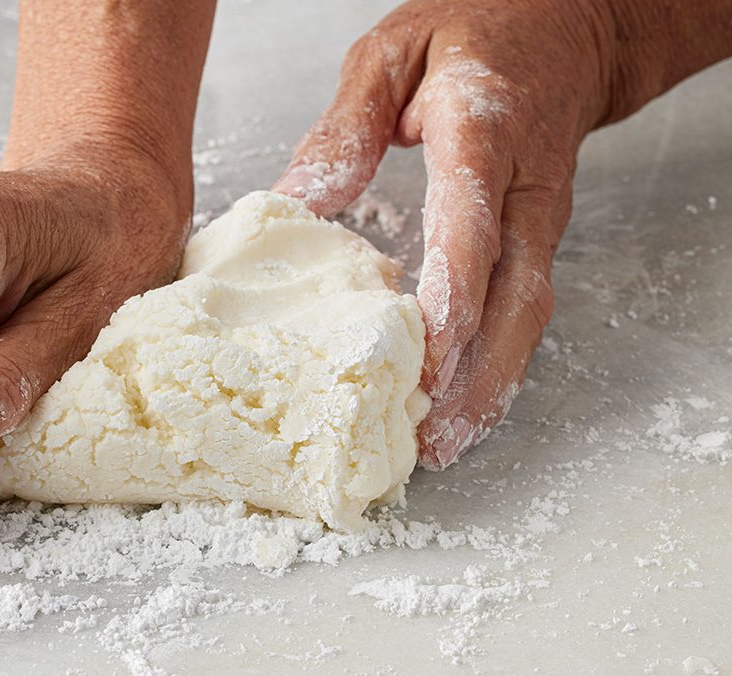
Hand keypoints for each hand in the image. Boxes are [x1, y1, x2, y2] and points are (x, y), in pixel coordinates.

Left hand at [273, 0, 730, 468]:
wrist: (565, 31)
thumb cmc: (471, 36)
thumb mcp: (391, 52)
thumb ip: (346, 125)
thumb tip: (300, 200)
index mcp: (483, 133)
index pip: (473, 225)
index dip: (454, 295)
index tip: (427, 354)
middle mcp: (524, 189)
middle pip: (515, 294)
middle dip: (476, 371)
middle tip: (431, 433)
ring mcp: (540, 220)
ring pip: (528, 315)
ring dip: (491, 385)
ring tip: (444, 444)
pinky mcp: (538, 242)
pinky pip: (525, 312)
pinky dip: (499, 366)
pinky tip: (465, 409)